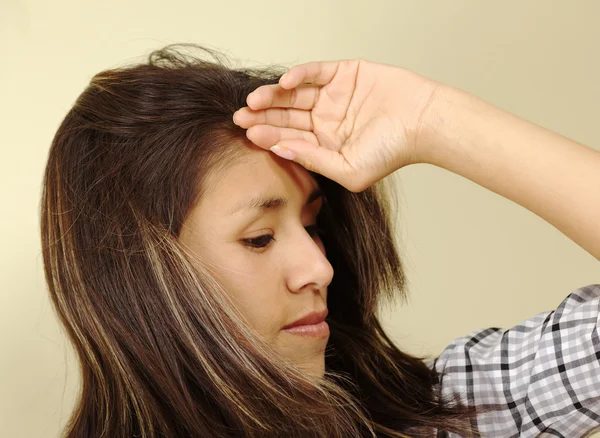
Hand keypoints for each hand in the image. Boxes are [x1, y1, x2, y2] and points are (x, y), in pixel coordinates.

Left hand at [232, 59, 439, 191]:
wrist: (423, 122)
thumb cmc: (392, 152)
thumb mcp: (348, 169)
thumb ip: (314, 160)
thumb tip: (280, 151)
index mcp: (324, 144)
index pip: (289, 138)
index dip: (268, 135)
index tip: (248, 135)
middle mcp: (324, 120)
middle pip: (286, 115)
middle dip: (263, 116)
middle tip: (240, 116)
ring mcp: (333, 96)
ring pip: (295, 93)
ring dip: (274, 95)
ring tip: (255, 100)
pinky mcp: (343, 73)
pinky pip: (315, 72)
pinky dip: (300, 75)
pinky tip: (285, 82)